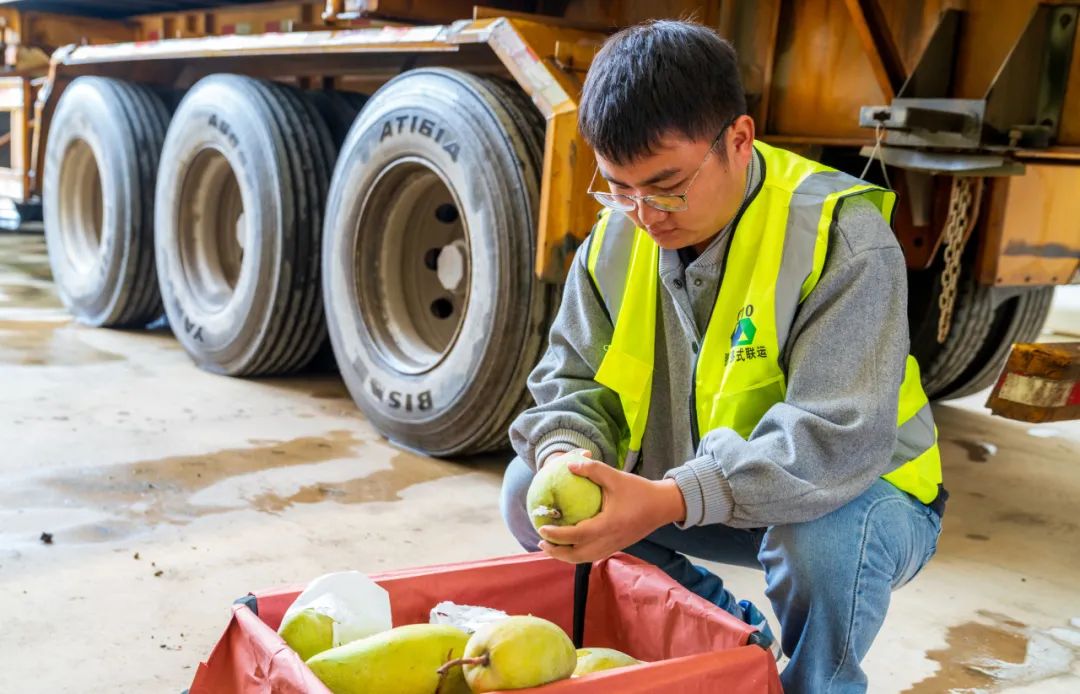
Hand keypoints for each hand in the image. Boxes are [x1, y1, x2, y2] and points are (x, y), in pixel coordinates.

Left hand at [537, 457, 686, 563]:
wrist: (663, 506)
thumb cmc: (639, 491)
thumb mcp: (616, 477)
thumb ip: (593, 470)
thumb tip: (569, 465)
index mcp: (608, 525)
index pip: (577, 536)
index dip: (557, 535)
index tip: (542, 528)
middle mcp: (609, 540)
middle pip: (577, 555)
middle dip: (556, 552)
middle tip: (541, 541)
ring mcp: (613, 546)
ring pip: (584, 558)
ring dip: (565, 555)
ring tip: (550, 546)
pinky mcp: (617, 546)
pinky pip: (592, 555)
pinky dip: (577, 554)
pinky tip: (570, 544)